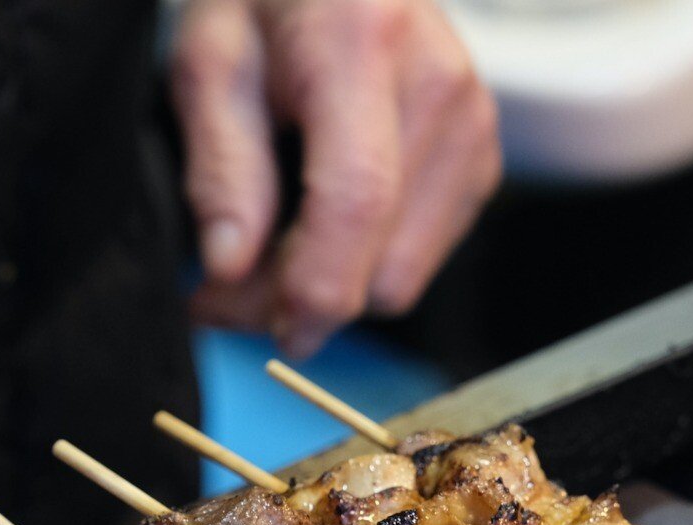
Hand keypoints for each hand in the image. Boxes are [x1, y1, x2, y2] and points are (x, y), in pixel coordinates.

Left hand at [172, 0, 501, 357]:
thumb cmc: (267, 0)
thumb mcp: (210, 61)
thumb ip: (220, 165)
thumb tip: (230, 268)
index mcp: (363, 45)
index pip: (356, 199)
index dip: (309, 287)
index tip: (254, 324)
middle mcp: (439, 86)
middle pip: (383, 262)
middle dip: (298, 296)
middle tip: (226, 279)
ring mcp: (473, 123)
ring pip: (403, 277)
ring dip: (331, 283)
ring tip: (269, 245)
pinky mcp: (482, 156)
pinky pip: (422, 257)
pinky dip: (365, 260)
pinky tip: (321, 219)